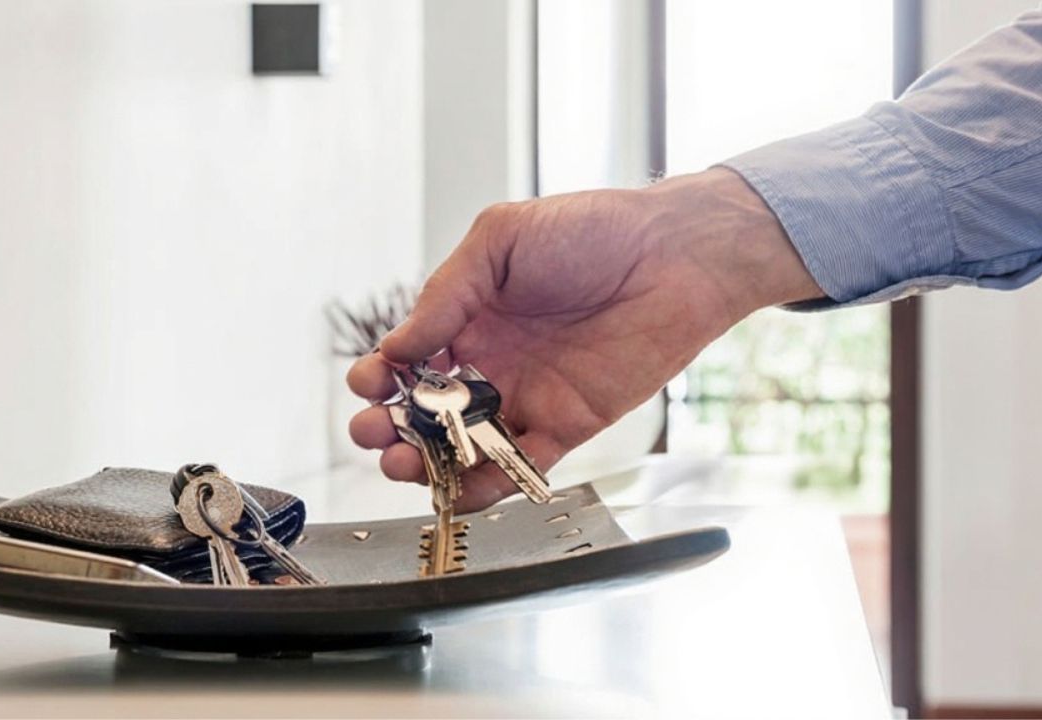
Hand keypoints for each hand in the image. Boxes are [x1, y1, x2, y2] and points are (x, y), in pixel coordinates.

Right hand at [347, 168, 822, 510]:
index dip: (380, 376)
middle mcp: (492, 361)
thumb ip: (446, 292)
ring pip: (464, 446)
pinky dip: (487, 484)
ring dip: (427, 463)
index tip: (369, 384)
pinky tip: (460, 486)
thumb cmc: (593, 230)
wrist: (673, 254)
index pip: (408, 358)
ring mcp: (526, 395)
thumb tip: (398, 344)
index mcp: (469, 315)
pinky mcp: (565, 425)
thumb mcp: (500, 239)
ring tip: (404, 464)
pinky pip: (519, 465)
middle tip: (372, 433)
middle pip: (426, 411)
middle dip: (389, 428)